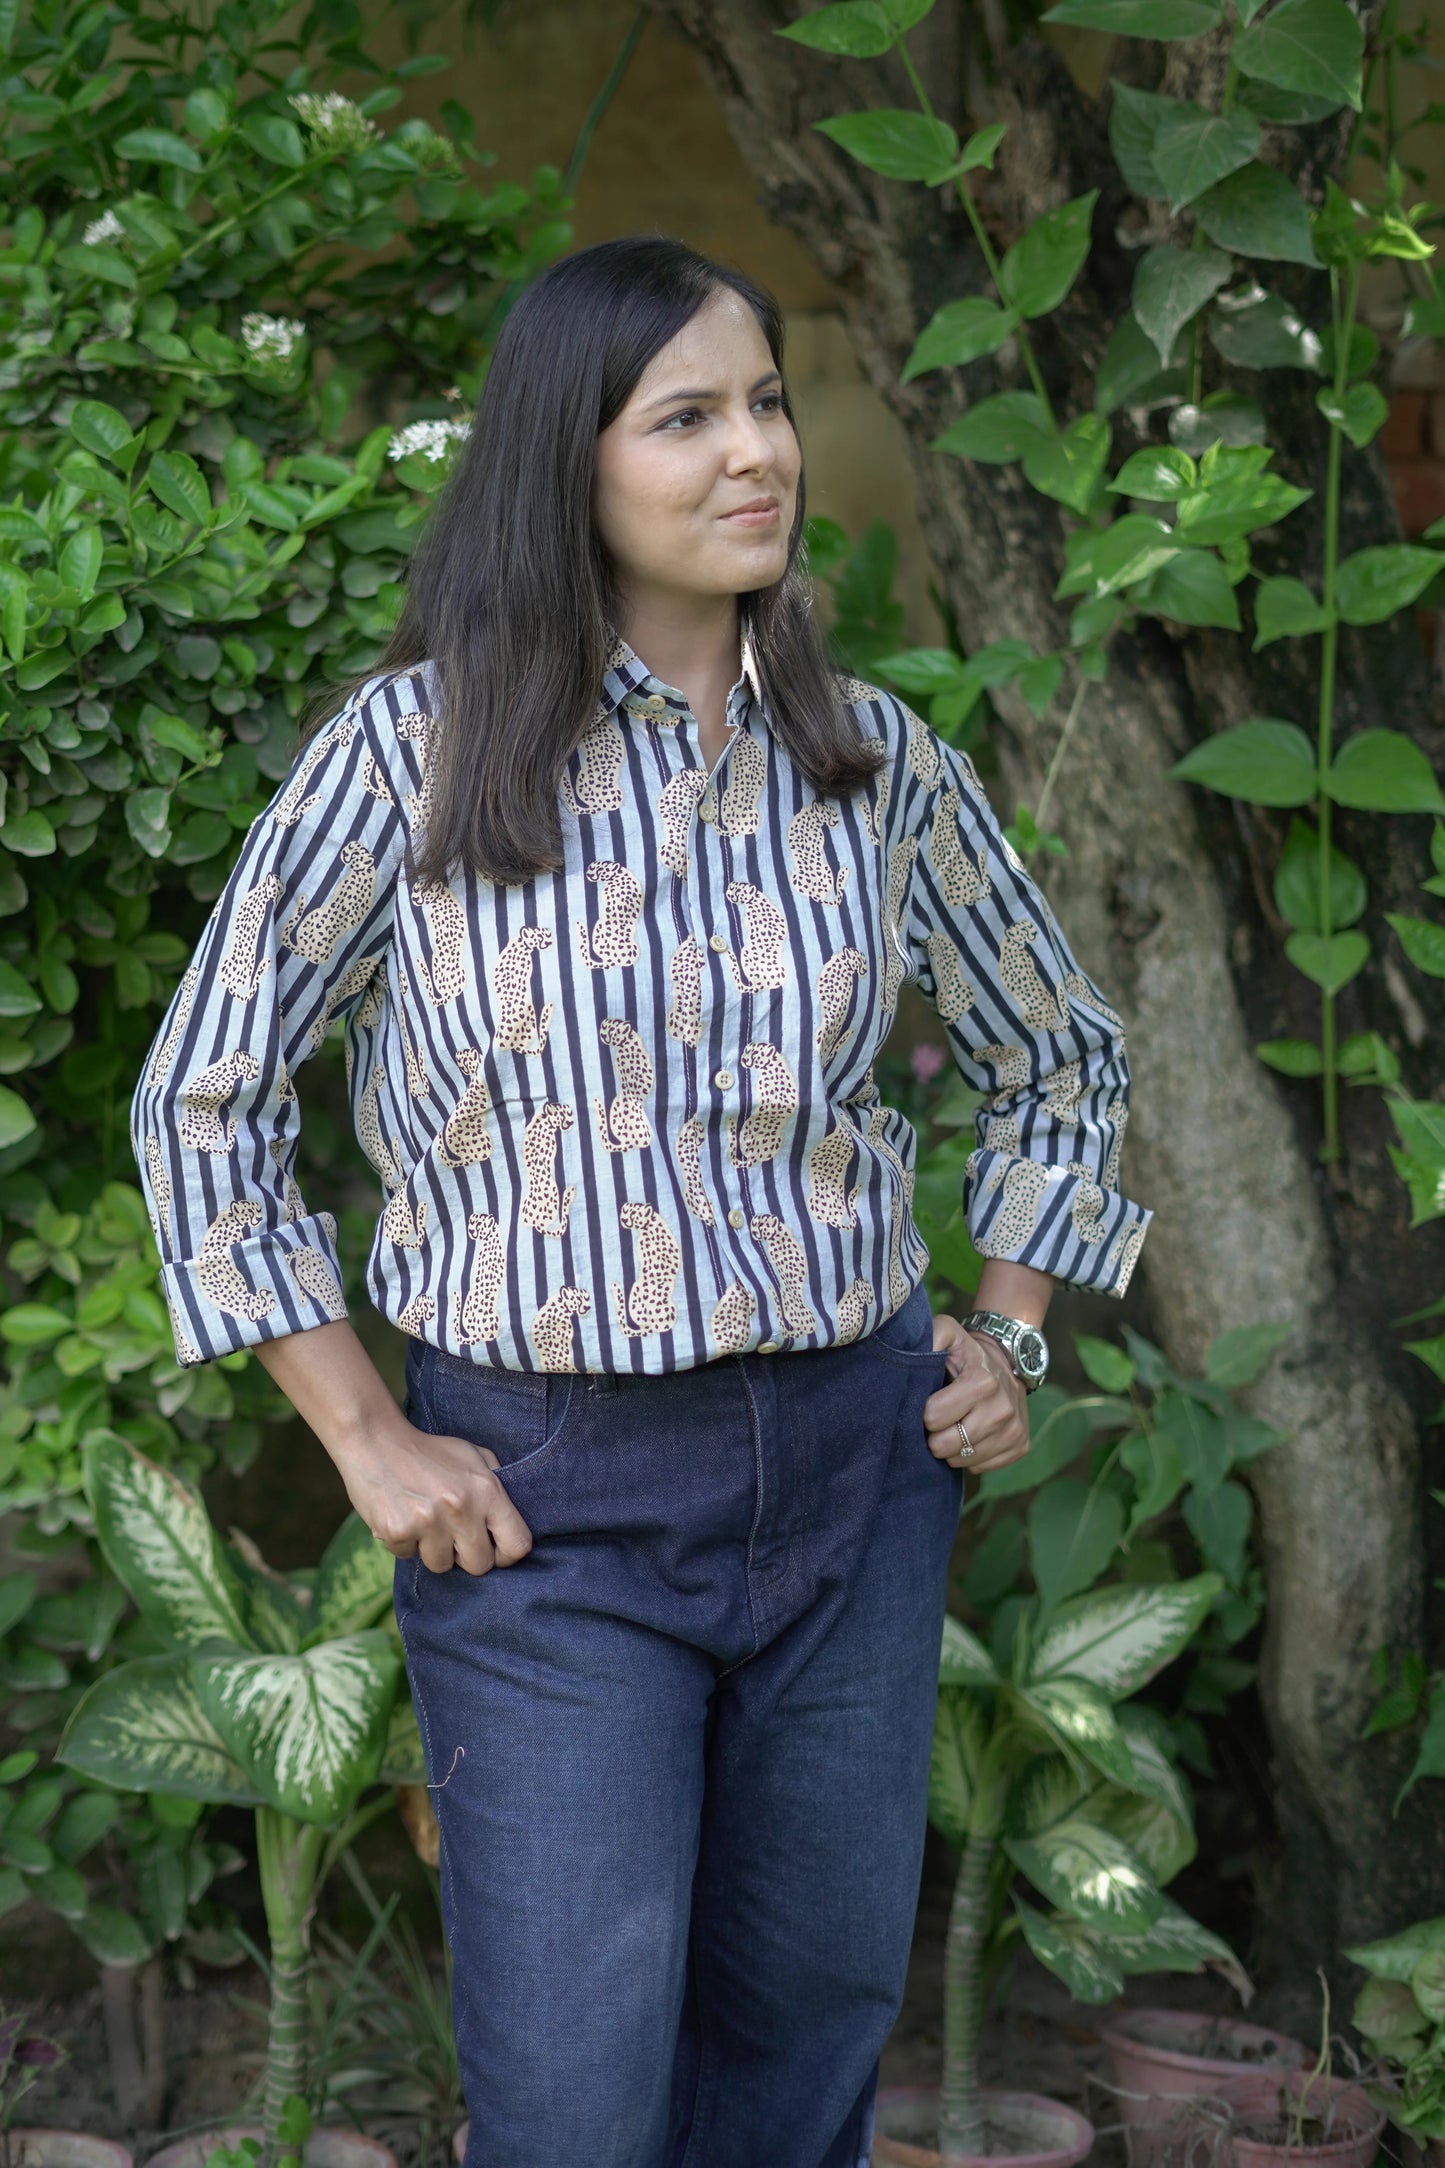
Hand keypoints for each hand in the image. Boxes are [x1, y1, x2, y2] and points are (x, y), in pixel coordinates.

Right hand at [331, 1413, 533, 1575]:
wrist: (375, 1440)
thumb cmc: (429, 1451)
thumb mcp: (473, 1456)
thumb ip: (497, 1483)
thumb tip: (513, 1519)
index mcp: (486, 1490)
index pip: (517, 1544)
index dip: (506, 1554)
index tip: (492, 1549)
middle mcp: (461, 1508)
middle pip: (479, 1565)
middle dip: (466, 1556)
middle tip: (452, 1535)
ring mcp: (428, 1522)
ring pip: (441, 1566)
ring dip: (432, 1550)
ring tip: (423, 1521)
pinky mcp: (397, 1532)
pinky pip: (408, 1556)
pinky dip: (404, 1543)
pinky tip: (401, 1516)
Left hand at [922, 1314, 1031, 1474]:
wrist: (1006, 1361)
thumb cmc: (966, 1352)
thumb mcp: (947, 1333)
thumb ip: (929, 1337)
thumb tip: (913, 1355)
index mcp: (982, 1382)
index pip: (933, 1418)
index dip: (924, 1412)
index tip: (930, 1402)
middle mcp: (1002, 1409)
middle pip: (945, 1445)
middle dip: (934, 1435)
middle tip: (939, 1419)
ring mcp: (1014, 1430)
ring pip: (962, 1460)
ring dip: (951, 1448)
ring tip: (955, 1425)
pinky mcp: (1021, 1446)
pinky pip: (980, 1467)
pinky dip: (971, 1456)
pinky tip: (972, 1434)